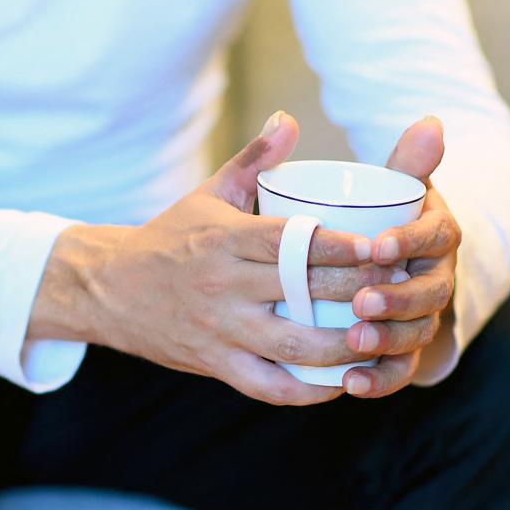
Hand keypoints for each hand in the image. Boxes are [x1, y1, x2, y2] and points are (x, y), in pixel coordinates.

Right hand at [30, 112, 397, 405]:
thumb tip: (290, 119)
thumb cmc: (171, 238)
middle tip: (398, 290)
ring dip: (343, 347)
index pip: (290, 242)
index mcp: (225, 240)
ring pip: (293, 347)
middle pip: (303, 293)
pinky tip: (342, 382)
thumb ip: (255, 159)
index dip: (338, 246)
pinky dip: (308, 390)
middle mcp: (224, 287)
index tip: (378, 247)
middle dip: (357, 294)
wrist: (110, 289)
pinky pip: (269, 386)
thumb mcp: (209, 193)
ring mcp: (221, 330)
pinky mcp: (217, 364)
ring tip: (380, 339)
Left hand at [341, 117, 460, 398]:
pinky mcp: (406, 351)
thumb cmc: (387, 220)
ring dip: (387, 340)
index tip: (377, 246)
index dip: (410, 242)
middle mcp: (437, 277)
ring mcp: (424, 317)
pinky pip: (400, 371)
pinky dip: (378, 380)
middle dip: (397, 299)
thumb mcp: (398, 189)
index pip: (435, 236)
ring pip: (416, 333)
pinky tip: (350, 385)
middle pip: (429, 293)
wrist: (398, 267)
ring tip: (353, 341)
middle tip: (360, 301)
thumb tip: (431, 122)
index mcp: (437, 235)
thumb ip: (407, 160)